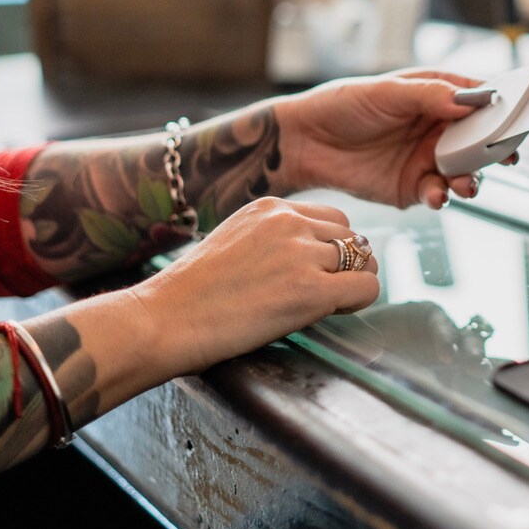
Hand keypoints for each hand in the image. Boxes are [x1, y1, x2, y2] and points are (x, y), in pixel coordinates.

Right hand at [134, 197, 379, 374]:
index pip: (332, 218)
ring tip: (328, 305)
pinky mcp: (310, 291)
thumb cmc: (190, 295)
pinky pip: (366, 288)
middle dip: (347, 264)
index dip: (332, 248)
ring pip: (363, 260)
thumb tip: (311, 254)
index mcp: (270, 207)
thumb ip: (272, 239)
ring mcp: (301, 255)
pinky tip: (335, 313)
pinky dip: (359, 302)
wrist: (162, 320)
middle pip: (352, 237)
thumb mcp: (234, 241)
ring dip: (353, 283)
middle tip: (329, 291)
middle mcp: (289, 222)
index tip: (317, 272)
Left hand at [274, 69, 487, 208]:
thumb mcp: (386, 93)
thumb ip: (429, 95)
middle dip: (496, 149)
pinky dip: (443, 196)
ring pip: (466, 170)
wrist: (305, 145)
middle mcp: (440, 127)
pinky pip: (439, 193)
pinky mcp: (414, 187)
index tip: (521, 117)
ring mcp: (429, 158)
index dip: (505, 106)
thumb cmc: (342, 106)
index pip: (482, 97)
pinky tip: (437, 194)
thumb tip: (473, 99)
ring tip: (466, 183)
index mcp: (439, 95)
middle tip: (506, 158)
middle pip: (482, 138)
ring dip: (473, 177)